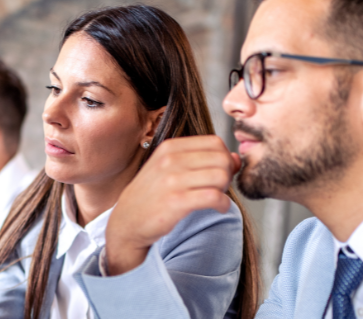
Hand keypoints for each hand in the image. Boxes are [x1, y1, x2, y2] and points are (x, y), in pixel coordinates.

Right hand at [105, 135, 239, 274]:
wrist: (127, 221)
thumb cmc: (151, 195)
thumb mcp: (170, 169)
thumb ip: (202, 160)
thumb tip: (236, 159)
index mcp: (170, 147)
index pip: (215, 142)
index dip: (225, 157)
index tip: (220, 172)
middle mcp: (171, 159)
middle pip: (222, 159)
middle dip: (228, 174)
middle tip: (220, 188)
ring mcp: (173, 180)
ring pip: (221, 176)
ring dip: (226, 190)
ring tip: (217, 198)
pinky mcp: (177, 202)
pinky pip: (215, 197)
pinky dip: (224, 204)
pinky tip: (219, 208)